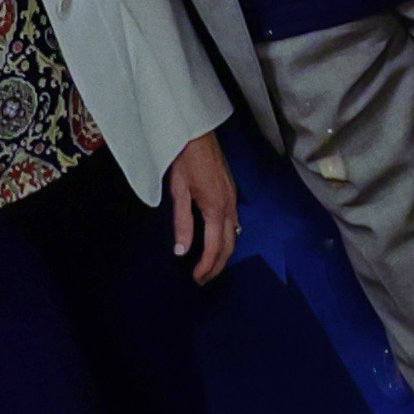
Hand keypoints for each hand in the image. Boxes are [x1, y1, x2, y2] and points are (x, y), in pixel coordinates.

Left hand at [162, 130, 242, 282]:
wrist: (197, 134)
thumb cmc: (185, 159)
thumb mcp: (178, 192)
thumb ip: (182, 223)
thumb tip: (182, 250)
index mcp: (215, 207)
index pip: (215, 247)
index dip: (207, 266)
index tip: (197, 279)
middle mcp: (229, 205)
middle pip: (229, 245)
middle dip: (218, 266)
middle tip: (204, 279)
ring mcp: (233, 199)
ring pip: (234, 235)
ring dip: (224, 254)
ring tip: (210, 266)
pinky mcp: (231, 193)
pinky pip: (234, 223)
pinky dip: (227, 239)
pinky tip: (218, 242)